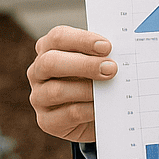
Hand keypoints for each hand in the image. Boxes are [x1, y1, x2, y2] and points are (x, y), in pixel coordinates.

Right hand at [27, 26, 117, 142]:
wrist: (96, 112)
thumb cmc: (96, 77)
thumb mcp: (98, 61)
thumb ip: (102, 54)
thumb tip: (120, 51)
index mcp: (49, 48)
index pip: (58, 37)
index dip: (82, 40)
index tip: (107, 46)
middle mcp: (38, 71)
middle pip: (51, 62)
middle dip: (84, 64)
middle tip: (111, 68)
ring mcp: (39, 97)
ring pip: (56, 91)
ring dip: (87, 89)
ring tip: (109, 88)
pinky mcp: (47, 121)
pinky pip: (68, 114)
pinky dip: (89, 109)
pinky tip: (103, 106)